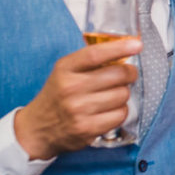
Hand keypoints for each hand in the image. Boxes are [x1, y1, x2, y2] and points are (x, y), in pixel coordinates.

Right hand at [13, 37, 142, 159]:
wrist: (37, 128)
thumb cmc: (58, 95)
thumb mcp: (66, 71)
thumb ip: (91, 61)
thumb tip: (127, 49)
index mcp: (65, 69)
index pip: (95, 54)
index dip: (119, 48)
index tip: (137, 45)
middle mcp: (71, 88)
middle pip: (118, 75)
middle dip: (129, 74)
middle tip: (128, 75)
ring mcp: (79, 110)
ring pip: (123, 95)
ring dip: (123, 95)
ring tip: (112, 96)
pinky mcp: (88, 128)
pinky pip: (121, 114)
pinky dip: (120, 112)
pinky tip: (109, 111)